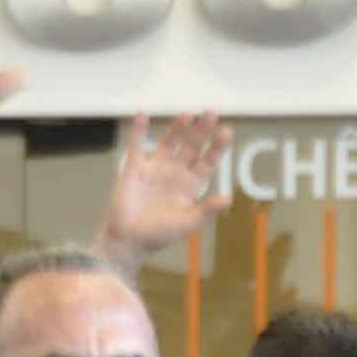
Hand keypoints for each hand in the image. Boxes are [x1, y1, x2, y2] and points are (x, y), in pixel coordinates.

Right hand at [93, 111, 232, 269]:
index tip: (225, 133)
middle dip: (201, 131)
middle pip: (192, 146)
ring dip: (177, 128)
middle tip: (209, 114)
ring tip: (186, 115)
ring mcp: (155, 168)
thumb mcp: (187, 224)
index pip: (208, 160)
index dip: (217, 147)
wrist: (127, 241)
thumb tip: (228, 200)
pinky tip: (142, 116)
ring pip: (169, 142)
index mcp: (191, 185)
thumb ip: (207, 210)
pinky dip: (138, 131)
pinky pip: (136, 146)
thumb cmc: (158, 236)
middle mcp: (175, 172)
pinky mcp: (134, 169)